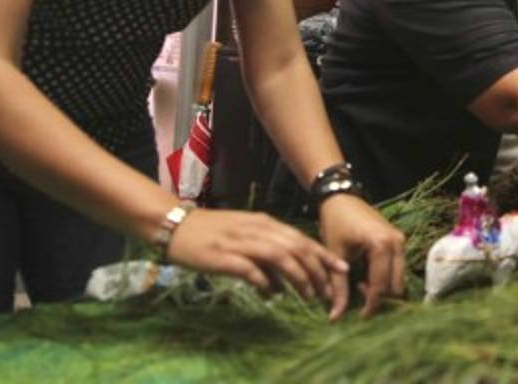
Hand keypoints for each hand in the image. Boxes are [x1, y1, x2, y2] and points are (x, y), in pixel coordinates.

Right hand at [166, 208, 347, 301]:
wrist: (176, 225)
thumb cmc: (211, 233)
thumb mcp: (244, 239)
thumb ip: (265, 258)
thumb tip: (283, 286)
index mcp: (264, 223)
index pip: (301, 238)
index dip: (323, 255)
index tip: (341, 270)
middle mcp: (257, 230)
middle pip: (296, 248)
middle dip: (316, 270)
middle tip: (327, 291)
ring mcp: (240, 242)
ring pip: (279, 257)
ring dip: (297, 277)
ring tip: (307, 295)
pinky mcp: (223, 256)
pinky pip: (250, 269)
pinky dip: (265, 281)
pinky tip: (272, 294)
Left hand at [318, 195, 405, 318]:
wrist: (340, 197)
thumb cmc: (335, 223)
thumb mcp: (335, 255)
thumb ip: (338, 287)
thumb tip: (334, 318)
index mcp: (381, 246)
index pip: (381, 286)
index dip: (371, 306)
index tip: (359, 318)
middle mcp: (396, 243)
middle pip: (395, 286)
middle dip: (378, 296)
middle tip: (357, 291)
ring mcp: (400, 240)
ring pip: (399, 278)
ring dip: (383, 287)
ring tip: (360, 283)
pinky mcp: (398, 240)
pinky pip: (398, 267)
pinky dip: (386, 277)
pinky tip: (367, 274)